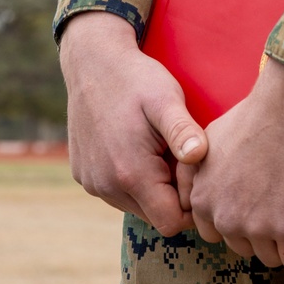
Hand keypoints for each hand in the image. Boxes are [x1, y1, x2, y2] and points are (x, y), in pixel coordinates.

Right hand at [59, 11, 206, 235]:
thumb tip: (200, 157)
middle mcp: (106, 186)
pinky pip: (115, 192)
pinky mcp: (83, 175)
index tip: (192, 169)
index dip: (189, 202)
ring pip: (135, 205)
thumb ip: (183, 131)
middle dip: (171, 194)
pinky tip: (135, 144)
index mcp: (131, 174)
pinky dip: (129, 178)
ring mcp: (92, 182)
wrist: (93, 61)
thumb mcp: (166, 99)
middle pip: (153, 215)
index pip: (171, 222)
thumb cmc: (137, 79)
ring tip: (156, 146)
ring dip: (150, 186)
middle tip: (176, 153)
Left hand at [180, 56, 283, 269]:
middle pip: (243, 246)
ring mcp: (258, 227)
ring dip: (282, 239)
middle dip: (259, 229)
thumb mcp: (207, 142)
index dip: (237, 217)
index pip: (216, 234)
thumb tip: (196, 196)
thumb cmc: (254, 116)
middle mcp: (225, 219)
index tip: (253, 200)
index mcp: (203, 200)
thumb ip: (195, 176)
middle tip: (276, 197)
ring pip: (270, 256)